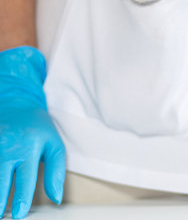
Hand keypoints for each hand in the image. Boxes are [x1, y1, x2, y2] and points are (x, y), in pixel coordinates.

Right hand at [0, 47, 65, 218]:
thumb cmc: (37, 128)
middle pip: (1, 181)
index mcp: (29, 146)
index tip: (19, 215)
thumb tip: (56, 199)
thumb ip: (56, 171)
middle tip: (2, 216)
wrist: (16, 103)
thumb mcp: (54, 144)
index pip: (25, 179)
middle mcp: (8, 146)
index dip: (21, 200)